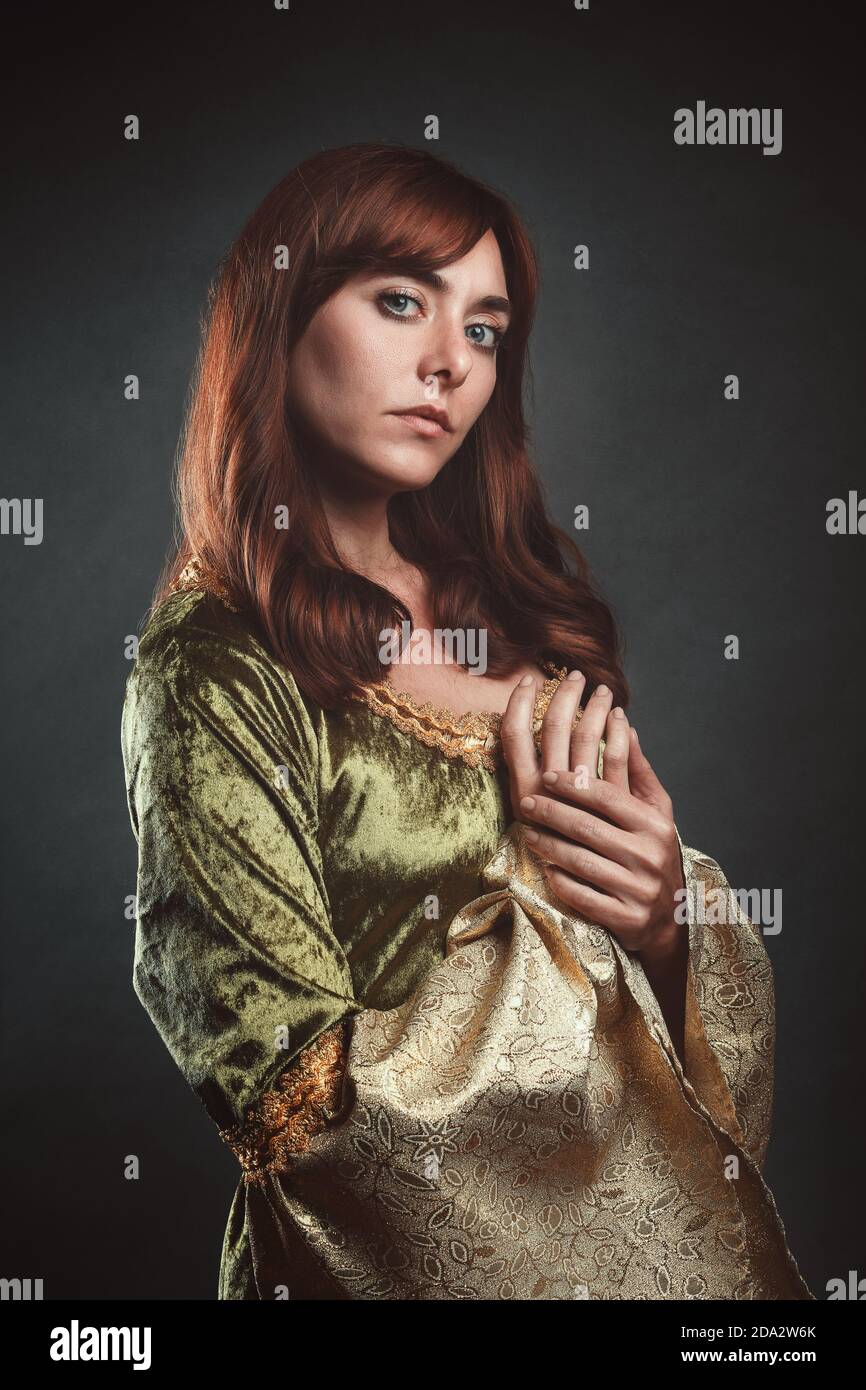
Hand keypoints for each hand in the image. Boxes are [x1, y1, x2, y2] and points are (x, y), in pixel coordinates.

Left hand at [500, 670, 685, 962]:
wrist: (671, 916)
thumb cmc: (655, 851)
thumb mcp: (656, 810)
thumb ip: (637, 769)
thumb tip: (623, 723)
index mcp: (654, 825)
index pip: (606, 797)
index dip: (574, 784)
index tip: (546, 776)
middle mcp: (649, 855)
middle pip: (587, 827)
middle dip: (552, 812)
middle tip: (526, 803)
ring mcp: (638, 889)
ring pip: (580, 861)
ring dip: (548, 846)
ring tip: (528, 833)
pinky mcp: (626, 918)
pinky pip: (582, 896)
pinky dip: (561, 882)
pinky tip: (546, 870)